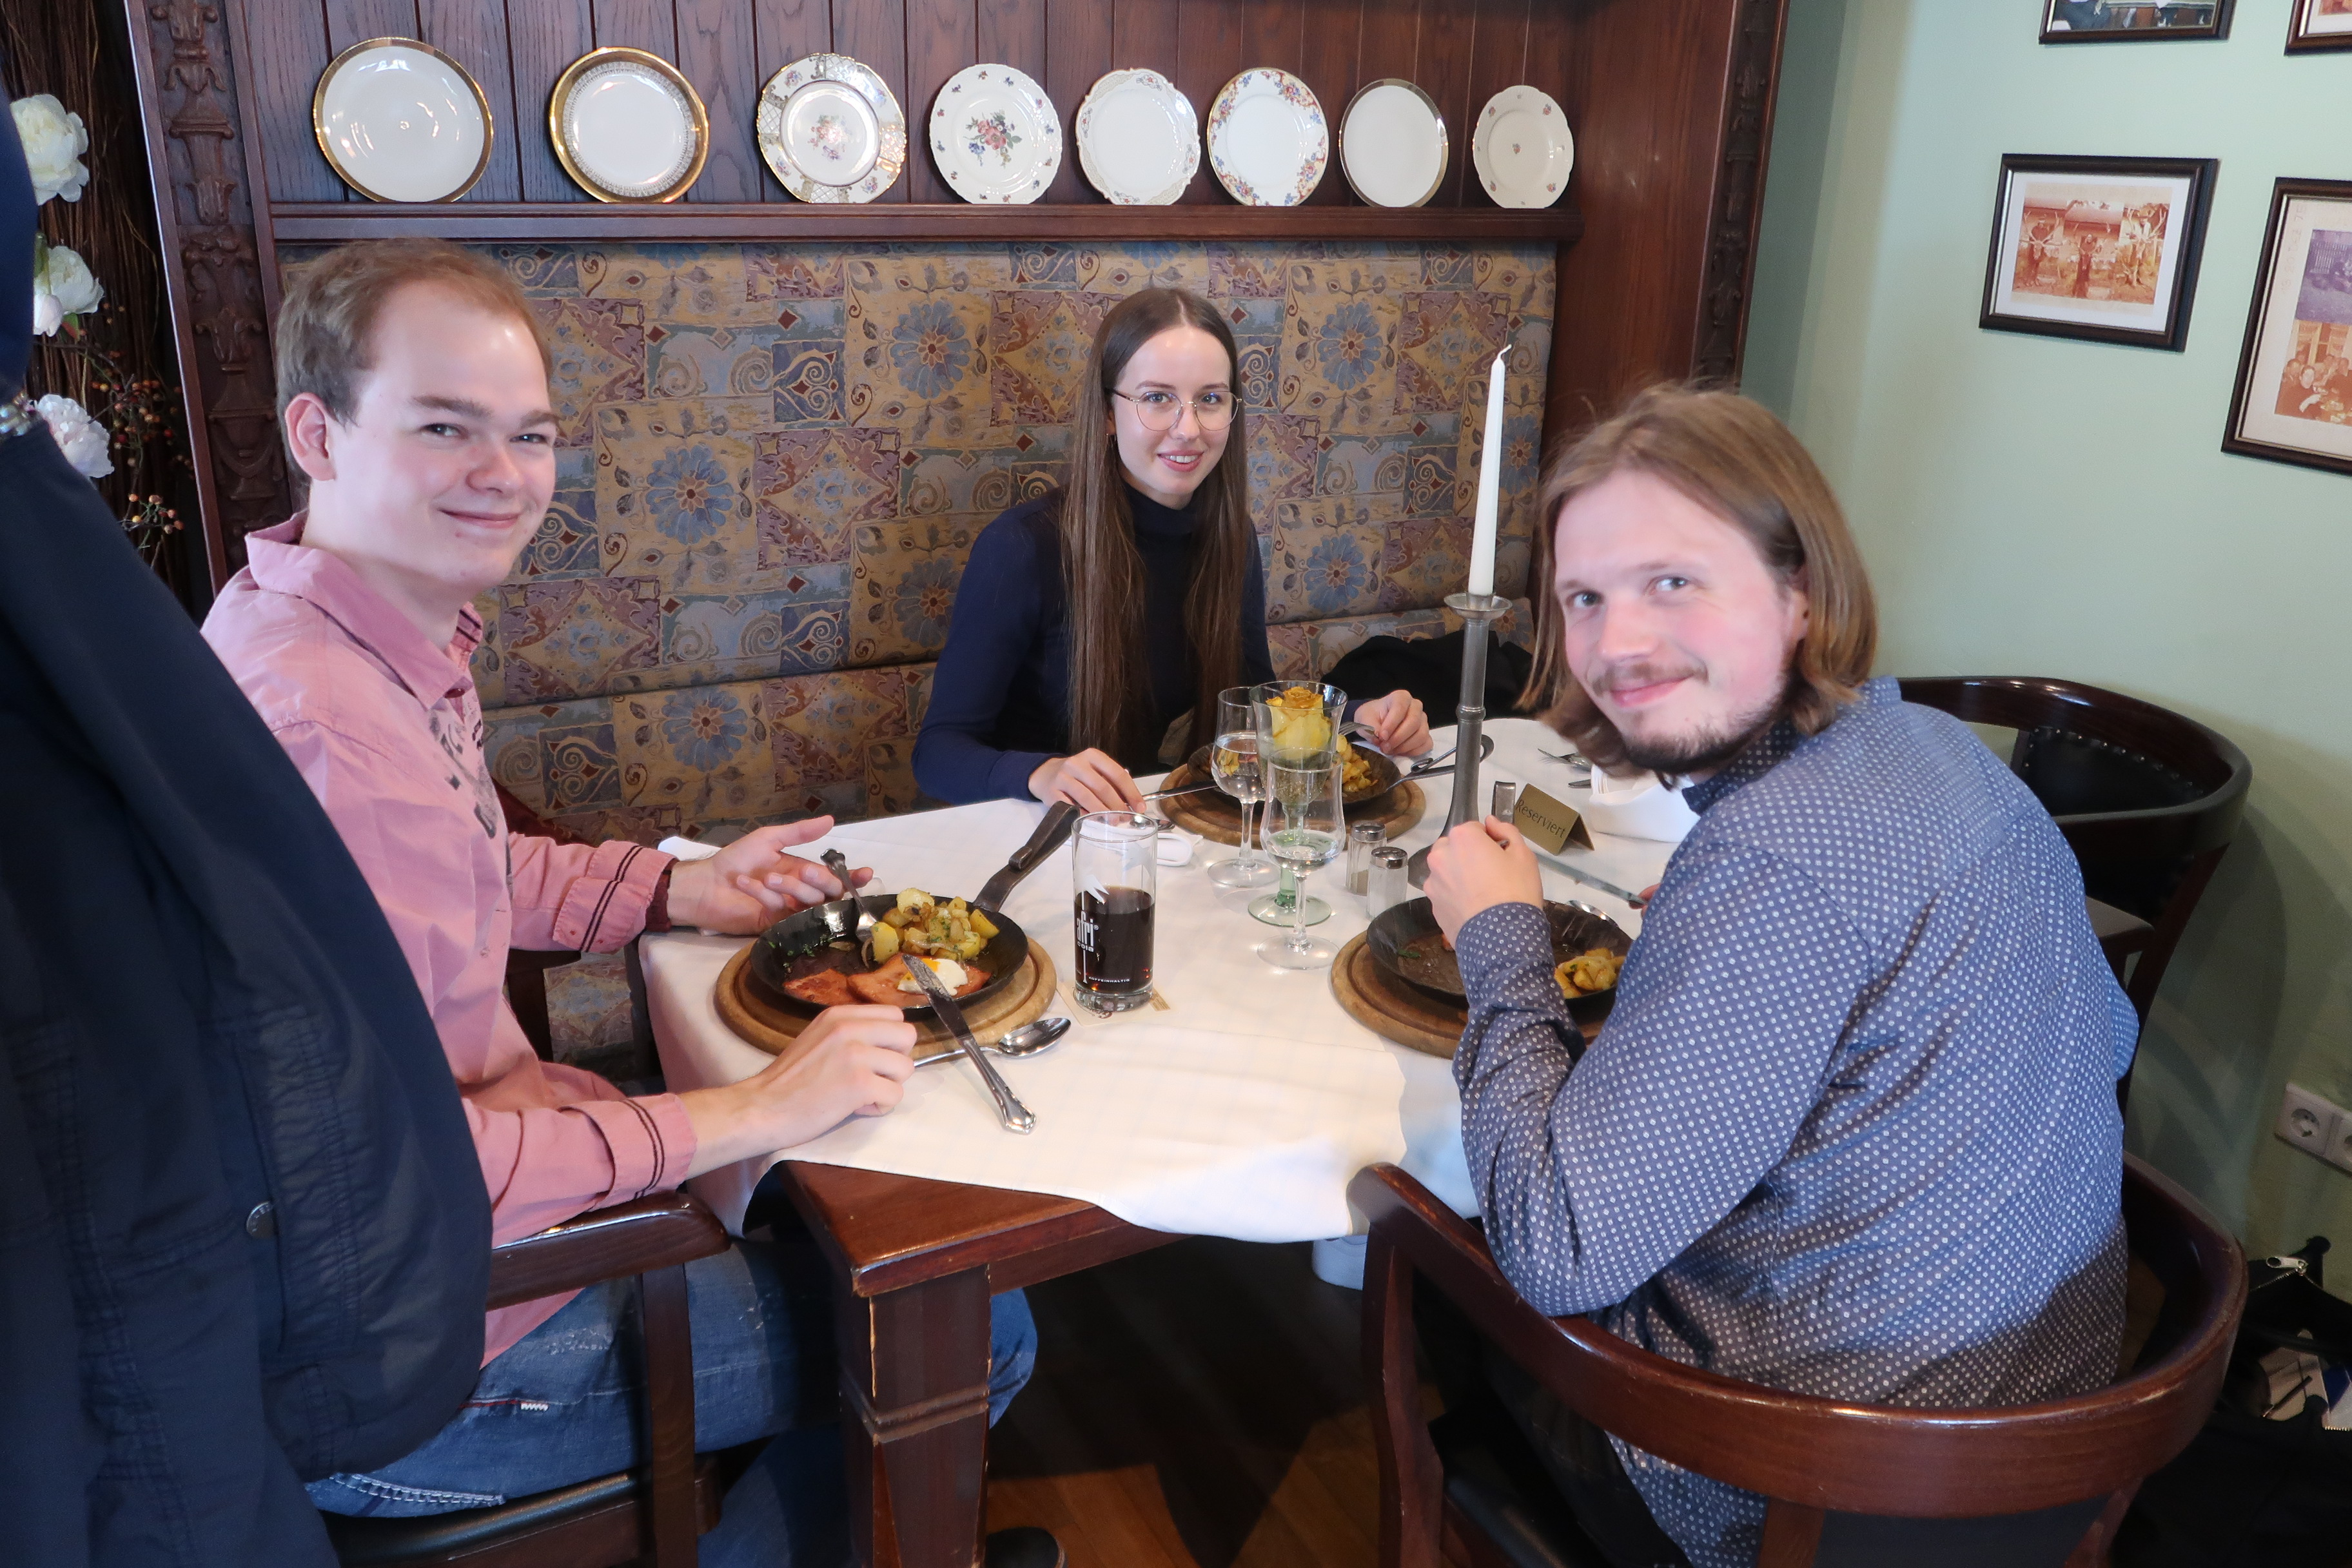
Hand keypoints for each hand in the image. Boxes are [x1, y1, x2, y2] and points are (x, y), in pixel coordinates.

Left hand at [665, 818, 873, 933]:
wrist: (706, 884)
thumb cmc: (736, 860)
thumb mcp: (769, 838)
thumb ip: (799, 832)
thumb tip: (831, 820)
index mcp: (803, 872)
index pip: (836, 878)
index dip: (852, 877)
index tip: (865, 873)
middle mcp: (801, 893)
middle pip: (828, 893)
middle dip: (820, 881)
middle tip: (804, 871)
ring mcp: (789, 911)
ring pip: (808, 904)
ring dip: (789, 888)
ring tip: (767, 876)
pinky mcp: (774, 926)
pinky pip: (782, 912)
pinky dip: (766, 896)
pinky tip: (748, 884)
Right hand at [679, 1004, 917, 1173]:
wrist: (762, 1107)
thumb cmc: (787, 1080)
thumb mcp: (818, 1038)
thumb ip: (850, 1033)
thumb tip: (886, 1041)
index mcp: (839, 1015)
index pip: (894, 1014)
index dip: (890, 1039)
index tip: (873, 1056)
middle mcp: (850, 1028)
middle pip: (908, 1036)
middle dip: (896, 1060)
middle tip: (872, 1076)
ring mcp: (856, 1054)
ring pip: (906, 1068)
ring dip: (887, 1086)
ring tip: (860, 1094)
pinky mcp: (860, 1083)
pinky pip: (895, 1095)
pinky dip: (879, 1107)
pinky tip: (855, 1107)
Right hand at [1029, 748, 1142, 812]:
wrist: (1045, 774)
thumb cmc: (1077, 774)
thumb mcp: (1094, 770)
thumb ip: (1112, 781)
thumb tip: (1132, 802)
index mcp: (1092, 756)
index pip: (1117, 773)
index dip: (1130, 792)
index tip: (1139, 807)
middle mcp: (1077, 764)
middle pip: (1103, 787)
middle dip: (1117, 805)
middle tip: (1126, 817)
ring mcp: (1063, 777)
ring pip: (1087, 797)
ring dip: (1102, 812)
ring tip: (1113, 821)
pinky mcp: (1052, 792)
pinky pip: (1071, 807)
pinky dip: (1084, 815)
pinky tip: (1092, 820)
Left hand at [1356, 690, 1432, 757]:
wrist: (1376, 721)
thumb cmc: (1372, 716)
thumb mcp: (1365, 718)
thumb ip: (1370, 727)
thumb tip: (1379, 739)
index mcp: (1401, 697)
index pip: (1400, 708)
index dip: (1391, 724)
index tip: (1382, 736)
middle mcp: (1415, 707)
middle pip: (1413, 722)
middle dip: (1398, 738)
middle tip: (1384, 747)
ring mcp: (1423, 721)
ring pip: (1421, 735)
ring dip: (1404, 747)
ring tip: (1389, 750)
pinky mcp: (1426, 735)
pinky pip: (1426, 744)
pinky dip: (1413, 752)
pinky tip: (1400, 752)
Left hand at [1424, 817, 1544, 943]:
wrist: (1502, 940)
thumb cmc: (1516, 891)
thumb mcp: (1523, 855)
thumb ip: (1507, 831)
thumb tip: (1491, 822)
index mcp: (1462, 837)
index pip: (1474, 828)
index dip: (1489, 840)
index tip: (1501, 855)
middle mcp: (1440, 856)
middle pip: (1454, 847)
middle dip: (1469, 854)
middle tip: (1492, 874)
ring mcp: (1433, 882)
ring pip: (1447, 870)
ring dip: (1459, 874)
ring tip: (1482, 893)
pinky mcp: (1432, 905)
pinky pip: (1445, 892)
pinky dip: (1455, 895)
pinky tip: (1474, 908)